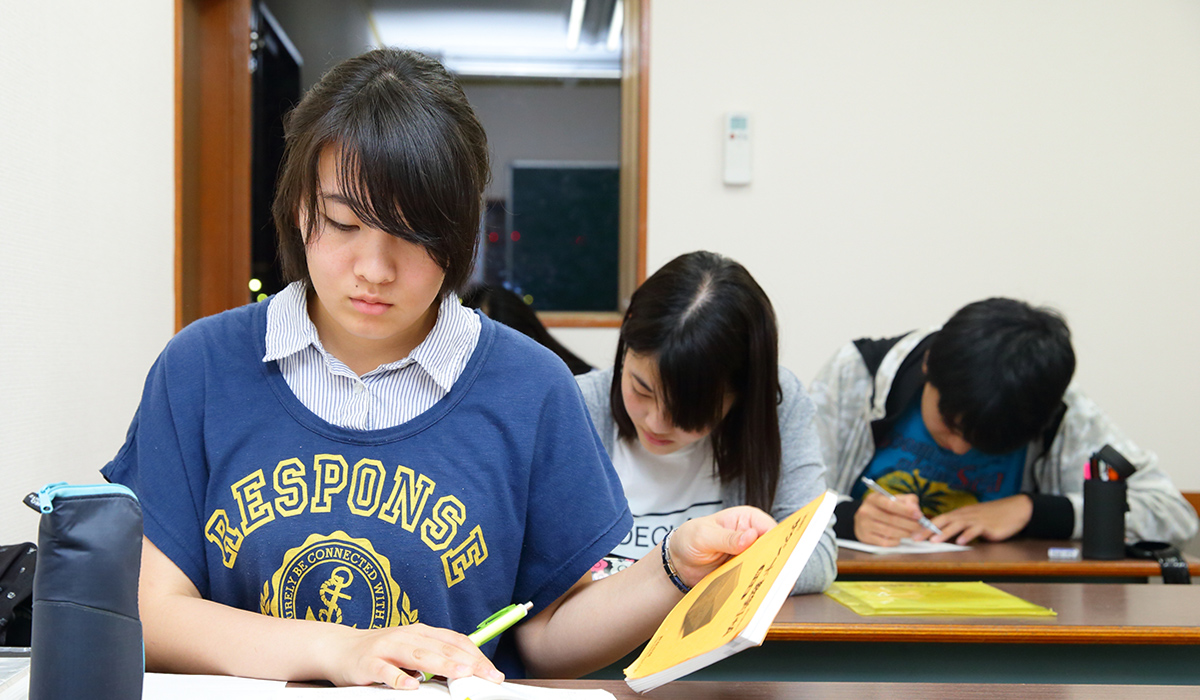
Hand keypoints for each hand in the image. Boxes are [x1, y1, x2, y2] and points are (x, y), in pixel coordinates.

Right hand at [322, 622, 502, 688]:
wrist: (337, 648)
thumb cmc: (379, 651)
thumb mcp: (410, 649)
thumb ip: (433, 657)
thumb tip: (465, 670)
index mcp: (420, 632)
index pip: (454, 641)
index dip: (476, 654)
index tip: (492, 671)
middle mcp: (406, 636)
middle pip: (441, 648)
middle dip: (467, 661)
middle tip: (486, 675)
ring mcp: (386, 647)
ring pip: (418, 655)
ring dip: (442, 665)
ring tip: (460, 673)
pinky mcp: (368, 662)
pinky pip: (385, 671)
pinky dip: (399, 678)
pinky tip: (411, 686)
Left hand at [667, 506, 776, 587]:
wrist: (679, 563)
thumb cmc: (689, 540)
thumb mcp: (704, 536)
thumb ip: (726, 538)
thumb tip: (750, 537)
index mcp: (746, 519)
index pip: (770, 528)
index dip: (777, 541)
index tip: (777, 555)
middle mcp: (752, 536)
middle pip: (773, 549)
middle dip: (773, 561)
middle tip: (770, 574)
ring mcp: (750, 555)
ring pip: (766, 565)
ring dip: (764, 575)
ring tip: (761, 584)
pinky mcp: (745, 570)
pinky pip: (755, 578)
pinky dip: (755, 584)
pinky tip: (752, 591)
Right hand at [854, 491, 924, 545]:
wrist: (865, 518)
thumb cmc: (885, 508)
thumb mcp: (895, 499)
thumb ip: (908, 501)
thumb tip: (916, 511)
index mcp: (873, 498)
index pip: (890, 504)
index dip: (906, 510)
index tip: (919, 515)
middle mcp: (866, 511)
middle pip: (892, 519)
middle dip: (910, 524)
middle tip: (921, 527)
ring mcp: (864, 525)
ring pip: (889, 532)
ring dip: (905, 533)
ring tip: (913, 532)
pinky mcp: (865, 537)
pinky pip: (885, 542)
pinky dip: (896, 541)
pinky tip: (900, 537)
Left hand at [912, 494, 1032, 544]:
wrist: (1014, 510)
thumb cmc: (991, 517)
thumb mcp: (972, 520)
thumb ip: (959, 527)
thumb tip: (944, 537)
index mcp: (959, 514)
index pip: (938, 520)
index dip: (924, 527)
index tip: (912, 535)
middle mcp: (965, 515)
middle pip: (943, 521)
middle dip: (928, 530)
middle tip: (915, 539)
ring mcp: (976, 520)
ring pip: (957, 525)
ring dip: (945, 533)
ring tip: (934, 541)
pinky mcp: (987, 526)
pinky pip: (976, 530)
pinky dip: (968, 535)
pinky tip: (961, 542)